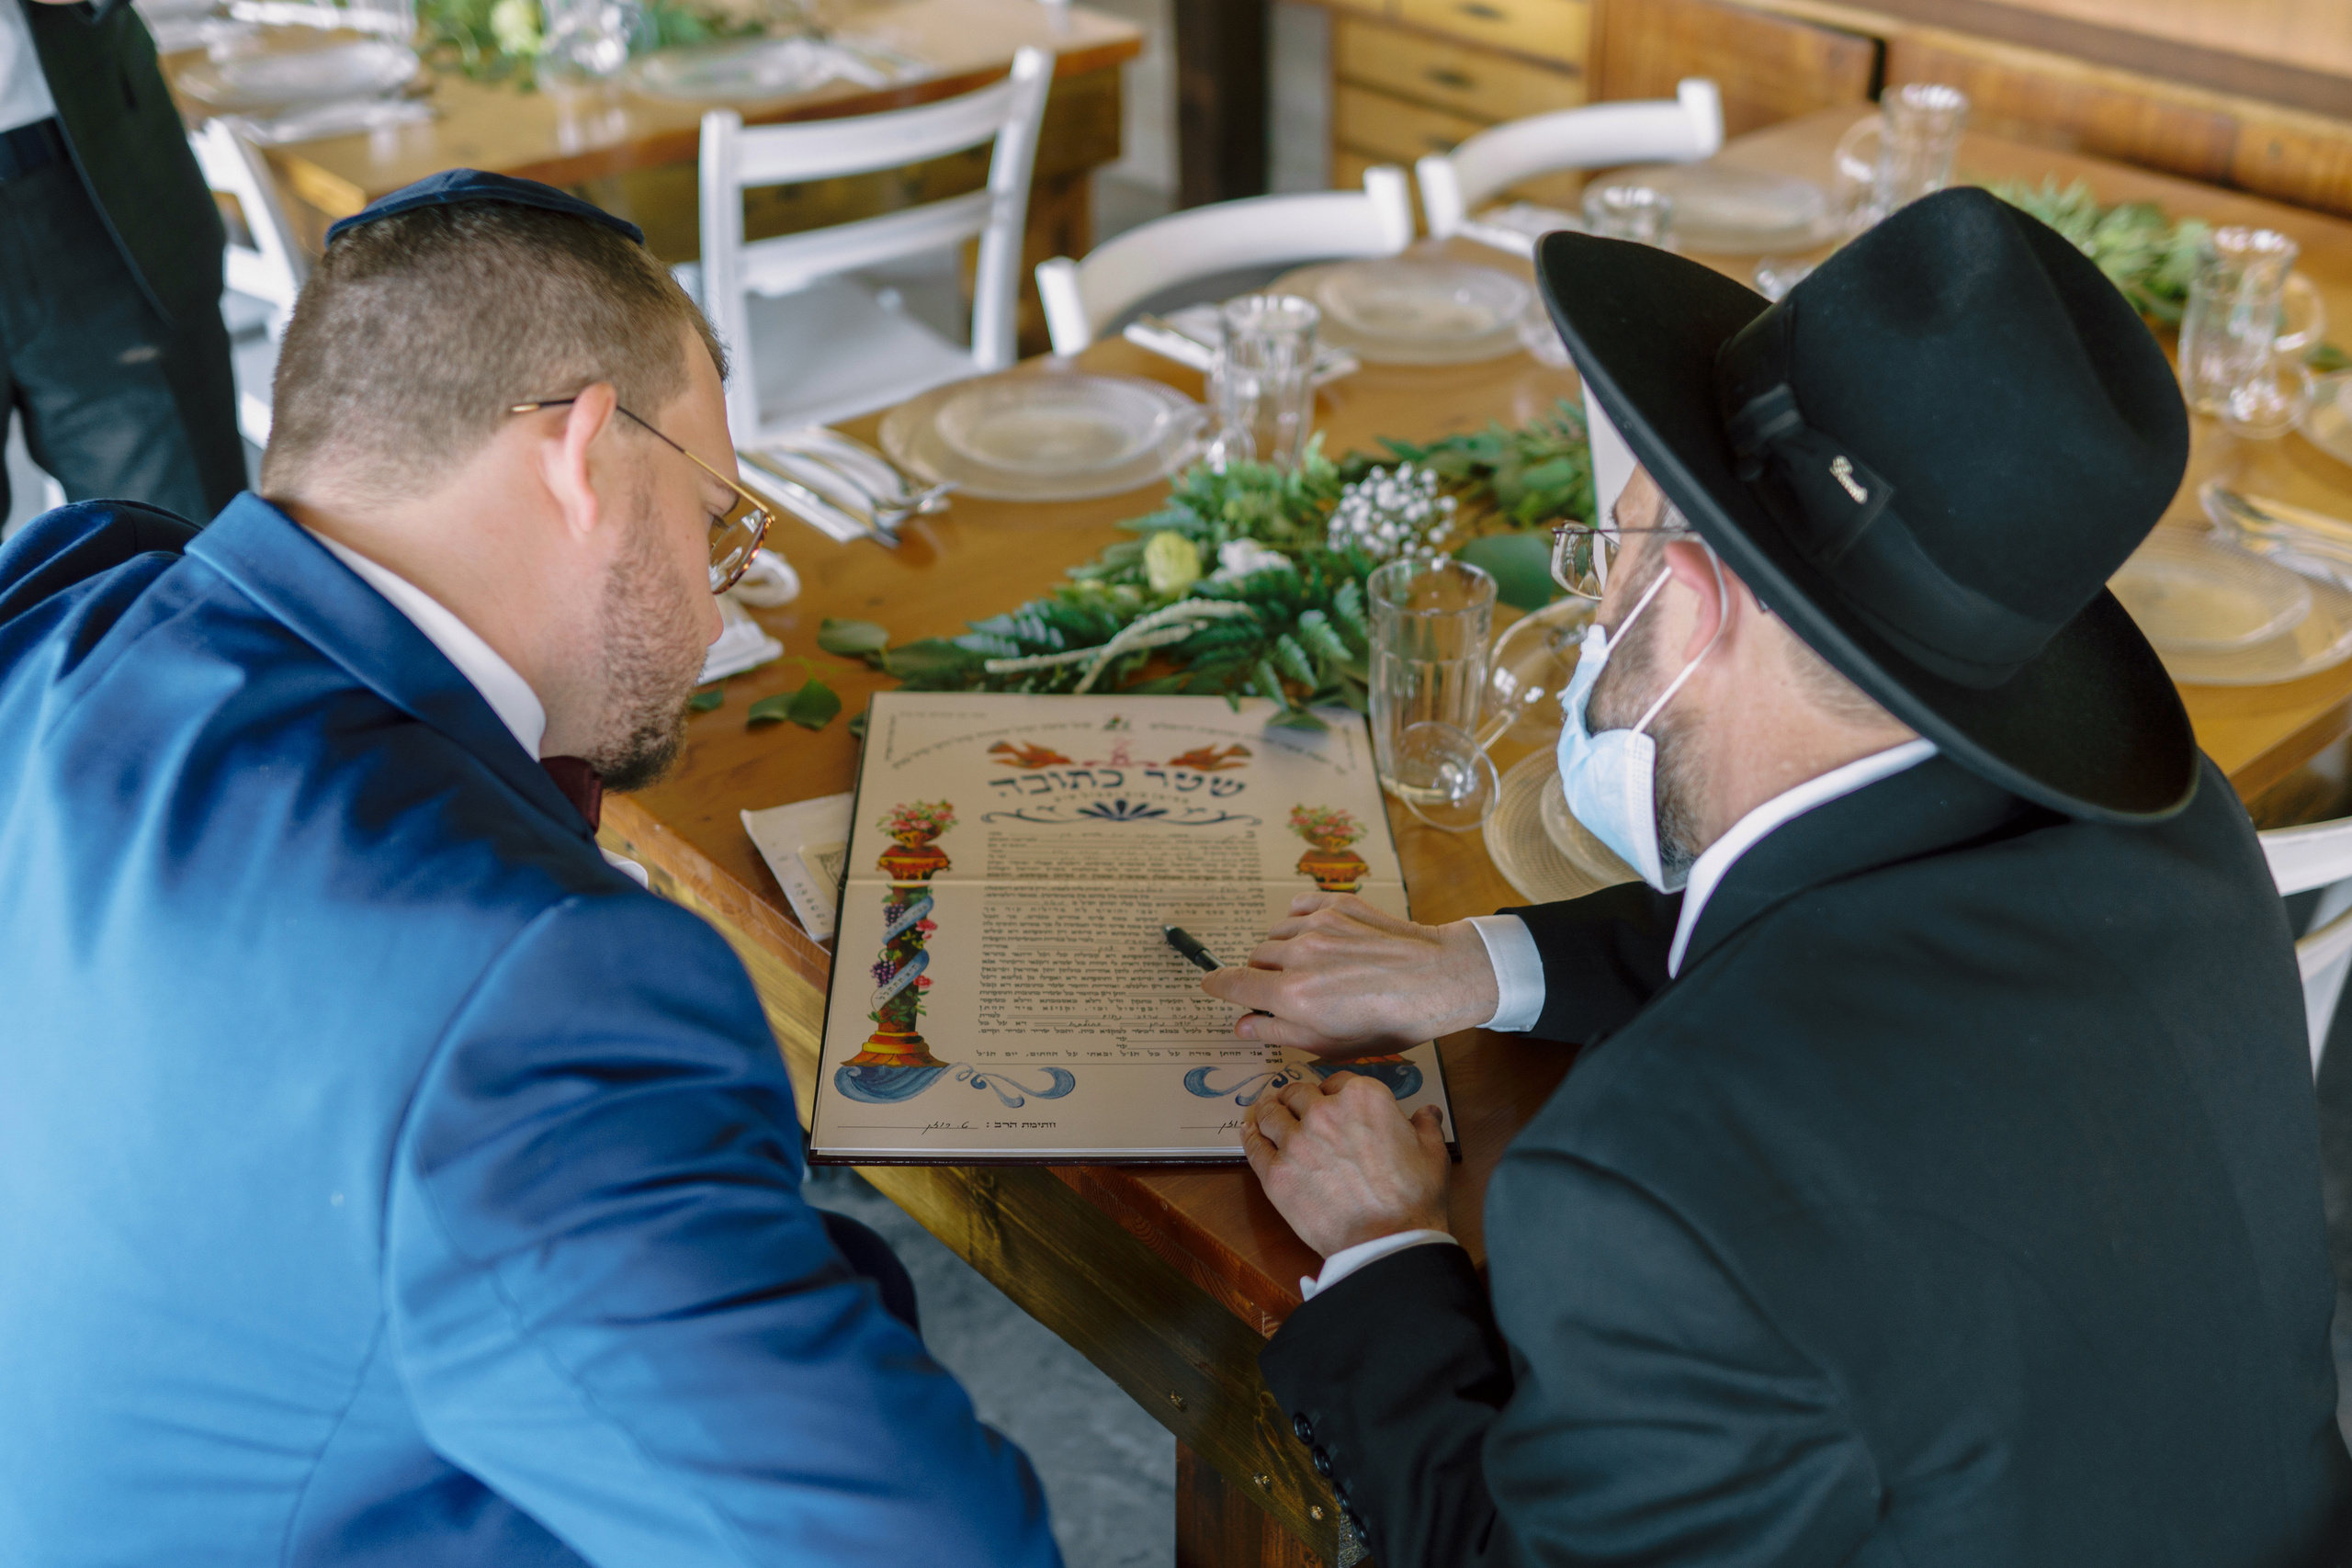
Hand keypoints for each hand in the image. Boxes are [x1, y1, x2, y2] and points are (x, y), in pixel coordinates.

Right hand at [1199, 892, 1497, 1053]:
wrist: (1438, 979)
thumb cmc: (1391, 1021)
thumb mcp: (1331, 1042)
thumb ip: (1280, 1031)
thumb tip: (1243, 1025)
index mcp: (1292, 995)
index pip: (1233, 984)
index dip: (1216, 985)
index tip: (1210, 985)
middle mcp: (1298, 956)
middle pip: (1255, 960)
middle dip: (1263, 977)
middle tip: (1287, 992)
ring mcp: (1317, 925)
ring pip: (1276, 935)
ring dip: (1282, 951)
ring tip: (1310, 968)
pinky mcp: (1336, 904)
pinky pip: (1297, 907)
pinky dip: (1296, 921)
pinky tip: (1313, 936)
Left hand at [1242, 1075, 1451, 1256]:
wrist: (1387, 1241)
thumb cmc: (1413, 1198)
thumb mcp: (1432, 1153)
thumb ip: (1426, 1125)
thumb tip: (1427, 1112)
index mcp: (1363, 1097)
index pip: (1336, 1081)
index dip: (1331, 1092)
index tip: (1328, 1100)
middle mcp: (1324, 1111)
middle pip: (1298, 1092)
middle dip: (1297, 1098)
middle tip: (1293, 1104)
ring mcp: (1295, 1141)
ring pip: (1270, 1113)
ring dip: (1269, 1110)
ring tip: (1266, 1111)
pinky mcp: (1276, 1173)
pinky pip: (1254, 1145)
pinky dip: (1250, 1134)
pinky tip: (1250, 1131)